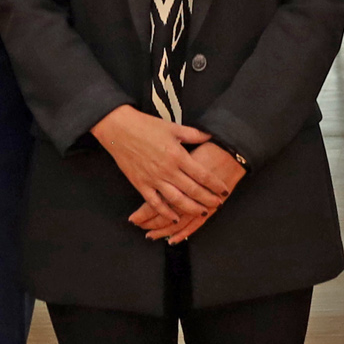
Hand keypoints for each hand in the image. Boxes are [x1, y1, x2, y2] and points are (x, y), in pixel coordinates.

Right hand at [91, 106, 231, 224]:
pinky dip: (166, 212)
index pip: (202, 175)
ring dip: (191, 209)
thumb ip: (193, 134)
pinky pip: (155, 203)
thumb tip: (210, 135)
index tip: (224, 191)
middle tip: (218, 205)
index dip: (215, 184)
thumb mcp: (173, 127)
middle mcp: (168, 170)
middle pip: (193, 190)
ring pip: (177, 200)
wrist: (119, 129)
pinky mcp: (141, 185)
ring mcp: (154, 179)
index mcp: (178, 155)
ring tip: (202, 213)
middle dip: (208, 199)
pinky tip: (174, 217)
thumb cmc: (146, 126)